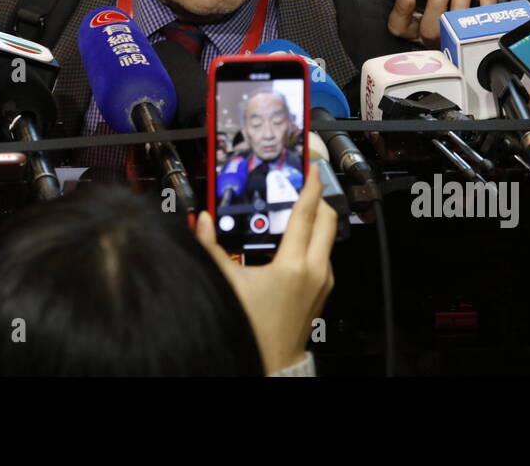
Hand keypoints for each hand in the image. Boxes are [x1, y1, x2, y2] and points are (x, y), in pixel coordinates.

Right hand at [195, 168, 335, 373]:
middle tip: (303, 180)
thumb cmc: (251, 328)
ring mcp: (323, 281)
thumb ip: (210, 247)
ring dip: (316, 218)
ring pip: (328, 237)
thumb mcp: (226, 282)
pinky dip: (313, 239)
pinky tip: (292, 239)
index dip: (309, 185)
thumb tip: (202, 220)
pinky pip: (323, 254)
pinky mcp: (323, 291)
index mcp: (294, 265)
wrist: (271, 363)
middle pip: (328, 219)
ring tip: (295, 207)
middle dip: (317, 196)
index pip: (307, 213)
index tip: (310, 166)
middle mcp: (315, 270)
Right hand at [386, 0, 497, 46]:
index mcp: (416, 32)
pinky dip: (487, 4)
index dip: (401, 13)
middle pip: (430, 29)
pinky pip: (485, 24)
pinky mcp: (481, 39)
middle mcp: (434, 40)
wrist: (478, 42)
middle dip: (436, 4)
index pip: (400, 27)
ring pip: (456, 28)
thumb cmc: (446, 16)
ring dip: (460, 2)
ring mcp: (457, 43)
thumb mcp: (426, 7)